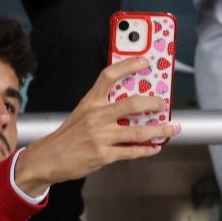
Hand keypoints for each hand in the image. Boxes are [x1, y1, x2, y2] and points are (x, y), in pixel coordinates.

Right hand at [13, 58, 182, 191]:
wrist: (49, 158)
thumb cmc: (68, 135)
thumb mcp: (82, 113)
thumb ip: (103, 106)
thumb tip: (133, 102)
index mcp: (90, 102)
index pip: (109, 76)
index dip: (129, 66)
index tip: (145, 62)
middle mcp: (96, 116)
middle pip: (132, 104)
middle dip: (154, 103)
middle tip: (164, 103)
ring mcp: (101, 136)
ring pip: (138, 131)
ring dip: (159, 130)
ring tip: (172, 127)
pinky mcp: (104, 155)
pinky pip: (132, 151)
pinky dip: (147, 149)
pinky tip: (156, 147)